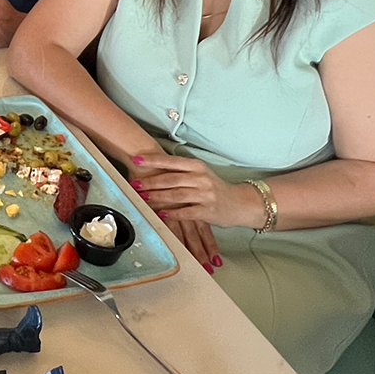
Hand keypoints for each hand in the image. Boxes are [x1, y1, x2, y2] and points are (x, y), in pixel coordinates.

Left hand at [127, 152, 263, 272]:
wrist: (239, 203)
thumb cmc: (214, 188)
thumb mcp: (200, 174)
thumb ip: (180, 172)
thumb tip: (153, 168)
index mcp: (197, 166)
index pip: (172, 161)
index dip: (153, 160)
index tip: (136, 159)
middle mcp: (201, 178)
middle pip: (171, 179)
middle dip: (151, 181)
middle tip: (135, 183)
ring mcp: (205, 194)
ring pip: (177, 195)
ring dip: (158, 197)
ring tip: (143, 198)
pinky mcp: (207, 211)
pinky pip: (186, 212)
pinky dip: (172, 213)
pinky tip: (160, 214)